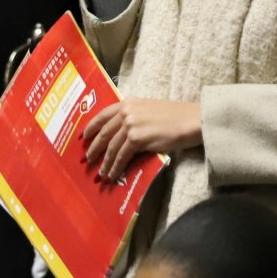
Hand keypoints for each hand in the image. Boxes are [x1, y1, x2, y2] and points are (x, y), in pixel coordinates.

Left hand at [81, 98, 200, 181]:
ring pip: (111, 147)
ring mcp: (130, 124)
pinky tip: (112, 175)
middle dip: (94, 148)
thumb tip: (123, 135)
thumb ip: (134, 117)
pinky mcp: (136, 138)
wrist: (192, 120)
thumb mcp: (150, 110)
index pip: (103, 115)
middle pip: (104, 133)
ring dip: (105, 163)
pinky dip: (115, 167)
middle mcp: (126, 111)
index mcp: (129, 102)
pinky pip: (121, 156)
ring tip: (100, 173)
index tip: (83, 137)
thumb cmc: (177, 116)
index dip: (91, 127)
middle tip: (88, 160)